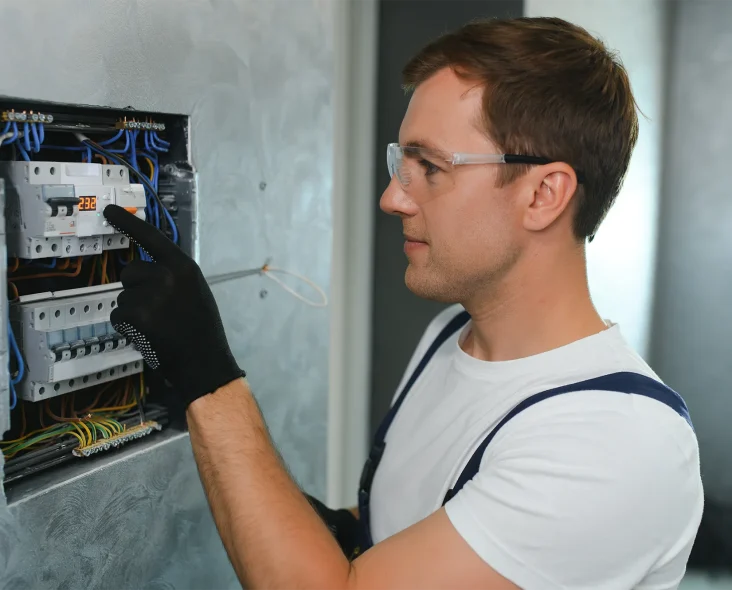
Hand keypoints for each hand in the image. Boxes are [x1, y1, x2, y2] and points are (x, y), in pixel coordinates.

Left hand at [103, 204, 243, 406]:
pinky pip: (118, 317)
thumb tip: (142, 271)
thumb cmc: (202, 330)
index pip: (152, 238)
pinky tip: (150, 336)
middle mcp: (166, 276)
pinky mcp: (136, 316)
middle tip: (159, 312)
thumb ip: (173, 277)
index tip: (108, 210)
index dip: (128, 223)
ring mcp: (150, 295)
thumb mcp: (195, 292)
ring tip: (159, 328)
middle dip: (136, 289)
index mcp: (184, 267)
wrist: (205, 363)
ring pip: (123, 298)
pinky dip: (128, 329)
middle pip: (130, 272)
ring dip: (134, 313)